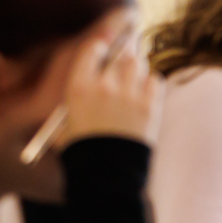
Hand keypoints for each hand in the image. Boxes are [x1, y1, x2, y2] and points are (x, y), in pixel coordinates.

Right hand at [54, 9, 159, 146]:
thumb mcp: (66, 120)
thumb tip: (93, 74)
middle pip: (120, 53)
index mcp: (78, 87)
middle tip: (126, 55)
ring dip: (136, 67)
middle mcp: (104, 86)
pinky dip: (151, 83)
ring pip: (138, 63)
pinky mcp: (150, 106)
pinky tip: (144, 93)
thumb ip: (79, 94)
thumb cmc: (82, 149)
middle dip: (123, 53)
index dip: (100, 48)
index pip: (93, 49)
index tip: (104, 51)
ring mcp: (129, 95)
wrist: (106, 174)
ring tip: (133, 78)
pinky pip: (155, 80)